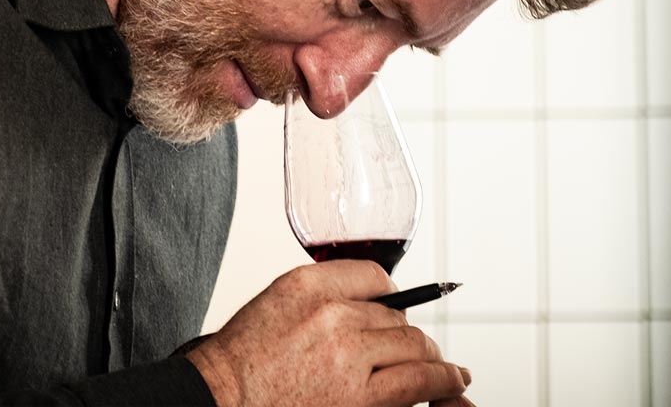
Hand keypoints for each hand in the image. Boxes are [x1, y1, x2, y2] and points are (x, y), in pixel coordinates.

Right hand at [185, 260, 472, 406]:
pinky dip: (443, 378)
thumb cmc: (239, 364)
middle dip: (408, 334)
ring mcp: (348, 356)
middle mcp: (331, 314)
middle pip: (397, 315)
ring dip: (431, 357)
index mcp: (307, 285)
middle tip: (415, 348)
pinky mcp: (361, 398)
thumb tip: (364, 305)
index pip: (373, 276)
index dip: (391, 295)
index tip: (396, 308)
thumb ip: (318, 296)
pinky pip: (419, 381)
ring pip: (413, 345)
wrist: (218, 402)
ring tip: (444, 367)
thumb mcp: (273, 305)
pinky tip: (453, 380)